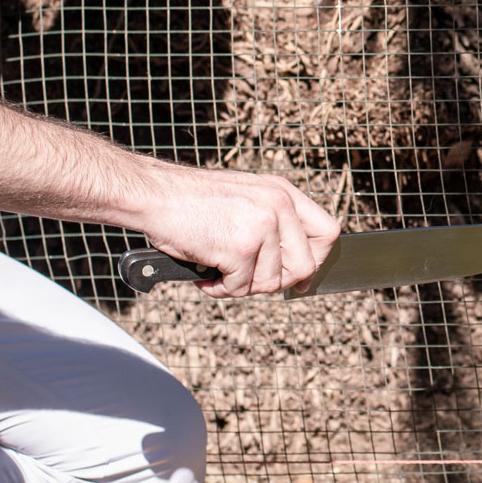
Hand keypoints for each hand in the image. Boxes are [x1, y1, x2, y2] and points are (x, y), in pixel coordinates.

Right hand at [130, 164, 340, 298]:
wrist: (153, 195)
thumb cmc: (191, 202)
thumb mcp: (245, 200)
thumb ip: (274, 226)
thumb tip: (300, 270)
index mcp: (283, 193)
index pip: (328, 232)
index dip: (317, 260)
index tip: (300, 278)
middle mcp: (279, 205)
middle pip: (305, 265)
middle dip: (276, 282)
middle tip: (245, 279)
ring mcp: (261, 225)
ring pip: (271, 282)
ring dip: (241, 286)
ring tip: (217, 270)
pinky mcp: (240, 247)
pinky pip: (240, 287)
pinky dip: (219, 289)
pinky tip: (204, 274)